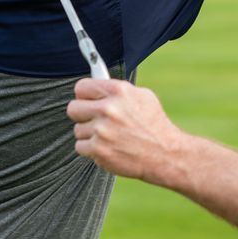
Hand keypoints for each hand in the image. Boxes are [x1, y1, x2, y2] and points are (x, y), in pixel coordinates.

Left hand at [67, 78, 184, 184]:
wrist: (164, 154)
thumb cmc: (154, 125)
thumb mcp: (142, 96)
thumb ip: (118, 90)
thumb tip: (98, 84)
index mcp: (118, 91)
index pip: (81, 87)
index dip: (84, 95)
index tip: (88, 100)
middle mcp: (108, 108)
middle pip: (73, 108)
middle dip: (82, 115)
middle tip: (95, 120)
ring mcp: (102, 130)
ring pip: (78, 130)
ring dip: (90, 134)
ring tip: (109, 136)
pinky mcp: (98, 150)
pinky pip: (80, 147)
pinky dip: (91, 149)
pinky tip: (108, 147)